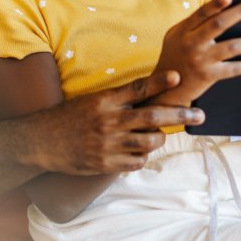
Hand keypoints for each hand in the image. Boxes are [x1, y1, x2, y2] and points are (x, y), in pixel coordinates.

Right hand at [29, 70, 204, 173]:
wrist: (40, 142)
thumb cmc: (69, 118)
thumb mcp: (91, 101)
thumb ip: (119, 100)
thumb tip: (150, 96)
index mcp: (104, 101)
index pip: (137, 89)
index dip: (159, 82)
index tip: (177, 77)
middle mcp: (108, 121)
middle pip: (152, 117)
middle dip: (180, 115)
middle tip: (200, 116)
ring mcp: (107, 144)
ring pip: (149, 142)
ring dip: (159, 138)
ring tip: (159, 135)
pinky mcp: (104, 163)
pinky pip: (136, 162)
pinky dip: (143, 156)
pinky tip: (139, 152)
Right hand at [152, 0, 240, 105]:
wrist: (165, 88)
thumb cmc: (177, 55)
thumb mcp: (178, 36)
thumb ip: (195, 23)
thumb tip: (223, 7)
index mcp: (183, 30)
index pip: (201, 13)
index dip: (214, 4)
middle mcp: (191, 43)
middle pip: (218, 24)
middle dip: (240, 12)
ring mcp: (200, 60)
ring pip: (231, 48)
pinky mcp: (207, 76)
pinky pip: (232, 69)